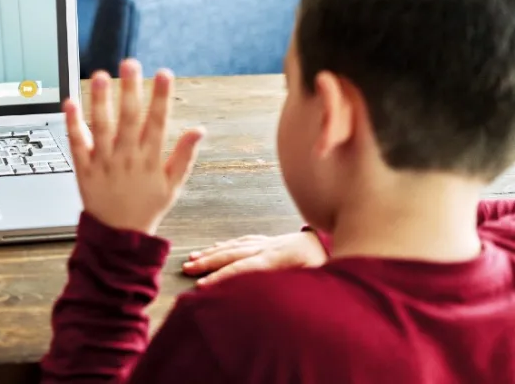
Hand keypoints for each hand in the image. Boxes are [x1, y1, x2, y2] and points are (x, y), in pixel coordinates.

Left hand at [64, 59, 205, 234]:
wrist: (118, 236)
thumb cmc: (146, 207)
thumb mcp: (173, 185)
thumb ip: (185, 156)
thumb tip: (200, 130)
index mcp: (150, 159)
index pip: (158, 123)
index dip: (162, 97)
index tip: (165, 74)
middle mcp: (127, 158)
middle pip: (129, 119)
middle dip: (131, 90)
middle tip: (130, 64)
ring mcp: (104, 163)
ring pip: (102, 128)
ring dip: (100, 101)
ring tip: (99, 76)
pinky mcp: (84, 169)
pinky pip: (77, 144)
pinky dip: (73, 124)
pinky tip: (70, 103)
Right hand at [182, 231, 327, 287]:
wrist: (347, 240)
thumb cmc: (332, 265)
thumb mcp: (317, 279)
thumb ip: (291, 285)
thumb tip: (266, 295)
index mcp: (281, 257)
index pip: (245, 268)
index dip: (222, 277)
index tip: (202, 286)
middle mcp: (272, 246)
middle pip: (234, 254)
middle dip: (209, 262)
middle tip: (186, 269)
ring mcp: (272, 240)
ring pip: (236, 245)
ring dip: (212, 253)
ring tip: (192, 260)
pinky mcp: (275, 239)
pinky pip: (245, 240)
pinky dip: (227, 244)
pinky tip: (215, 248)